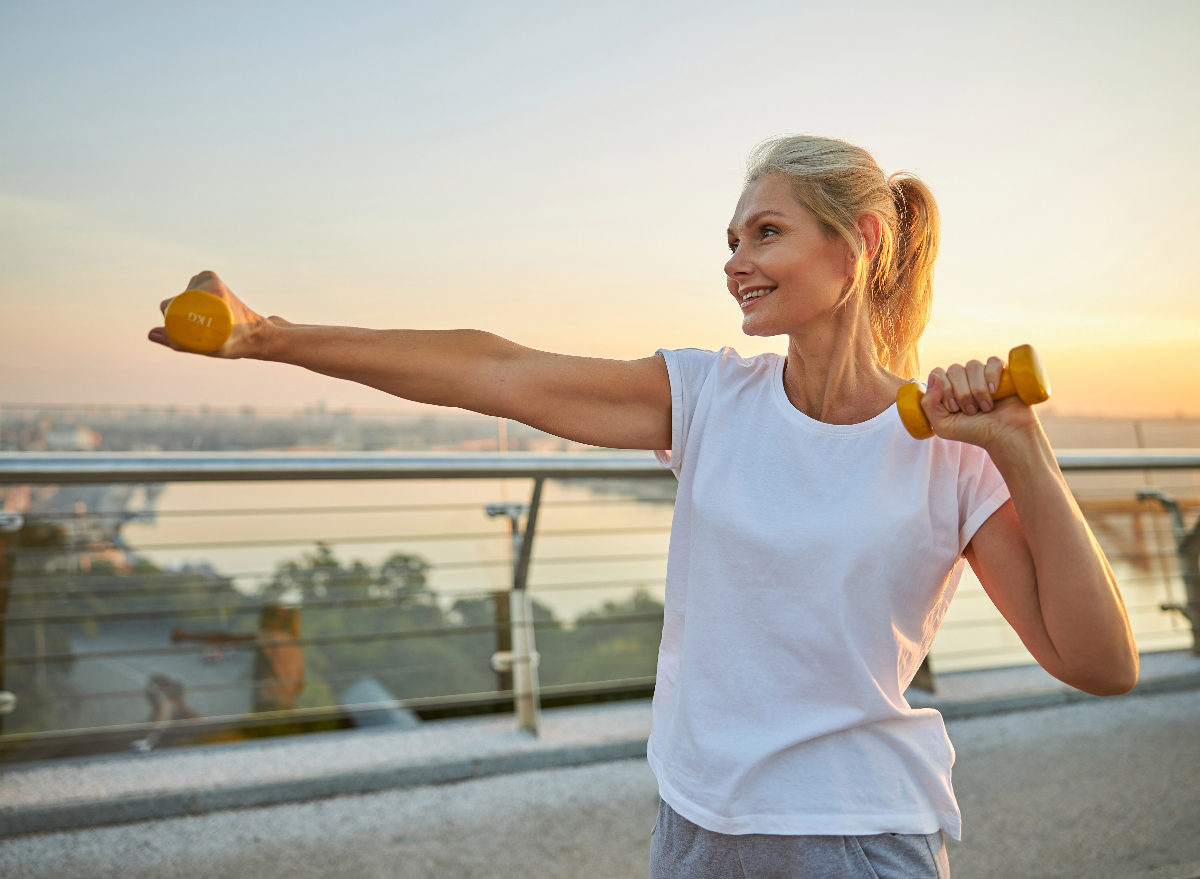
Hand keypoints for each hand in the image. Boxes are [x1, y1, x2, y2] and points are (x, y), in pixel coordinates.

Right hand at [148, 271, 270, 358]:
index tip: (192, 335)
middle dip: (182, 321)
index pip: (172, 304)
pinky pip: (189, 298)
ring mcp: (210, 280)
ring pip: (182, 302)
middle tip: (203, 334)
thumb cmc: (236, 342)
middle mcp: (209, 279)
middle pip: (176, 302)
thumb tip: (150, 334)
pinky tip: (204, 319)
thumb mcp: (208, 347)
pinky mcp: (212, 283)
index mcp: (210, 286)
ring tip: (209, 327)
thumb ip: (178, 342)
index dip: (175, 323)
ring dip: (188, 316)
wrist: (258, 335)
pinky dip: (190, 310)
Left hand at [921, 356, 1037, 449]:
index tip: (954, 408)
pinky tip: (994, 392)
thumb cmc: (974, 432)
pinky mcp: (1003, 373)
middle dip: (962, 393)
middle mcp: (965, 379)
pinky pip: (993, 362)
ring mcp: (983, 375)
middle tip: (971, 411)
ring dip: (977, 390)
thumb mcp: (943, 426)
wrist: (1005, 436)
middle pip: (955, 369)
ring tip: (985, 407)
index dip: (945, 390)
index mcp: (948, 388)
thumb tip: (934, 376)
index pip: (938, 373)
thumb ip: (929, 404)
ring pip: (973, 365)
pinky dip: (992, 377)